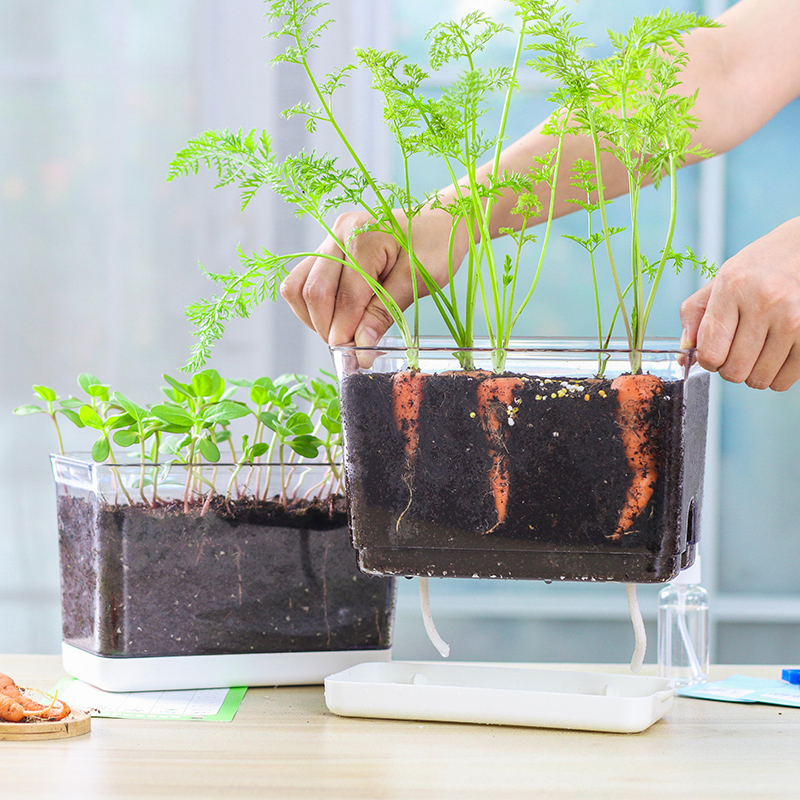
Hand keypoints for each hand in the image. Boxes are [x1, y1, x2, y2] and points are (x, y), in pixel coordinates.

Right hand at [280, 207, 463, 346]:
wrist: (438, 223)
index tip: (356, 357)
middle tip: (351, 350)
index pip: (345, 296)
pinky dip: (311, 306)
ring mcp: (329, 239)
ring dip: (313, 317)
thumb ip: (385, 312)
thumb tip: (361, 347)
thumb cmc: (434, 247)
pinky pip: (302, 281)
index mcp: (363, 236)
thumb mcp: (417, 281)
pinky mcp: (326, 249)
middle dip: (328, 328)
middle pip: (314, 291)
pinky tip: (336, 317)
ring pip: (298, 286)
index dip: (346, 331)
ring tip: (341, 333)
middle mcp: (338, 232)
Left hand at [680, 217, 799, 390]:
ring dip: (753, 372)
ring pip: (759, 379)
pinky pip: (784, 379)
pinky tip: (775, 354)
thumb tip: (684, 356)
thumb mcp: (720, 280)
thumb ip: (694, 316)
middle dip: (730, 368)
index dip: (707, 361)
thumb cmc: (759, 269)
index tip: (713, 354)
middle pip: (734, 370)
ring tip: (758, 350)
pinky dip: (776, 375)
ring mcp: (792, 318)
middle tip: (737, 351)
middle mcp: (763, 301)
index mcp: (732, 287)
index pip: (710, 351)